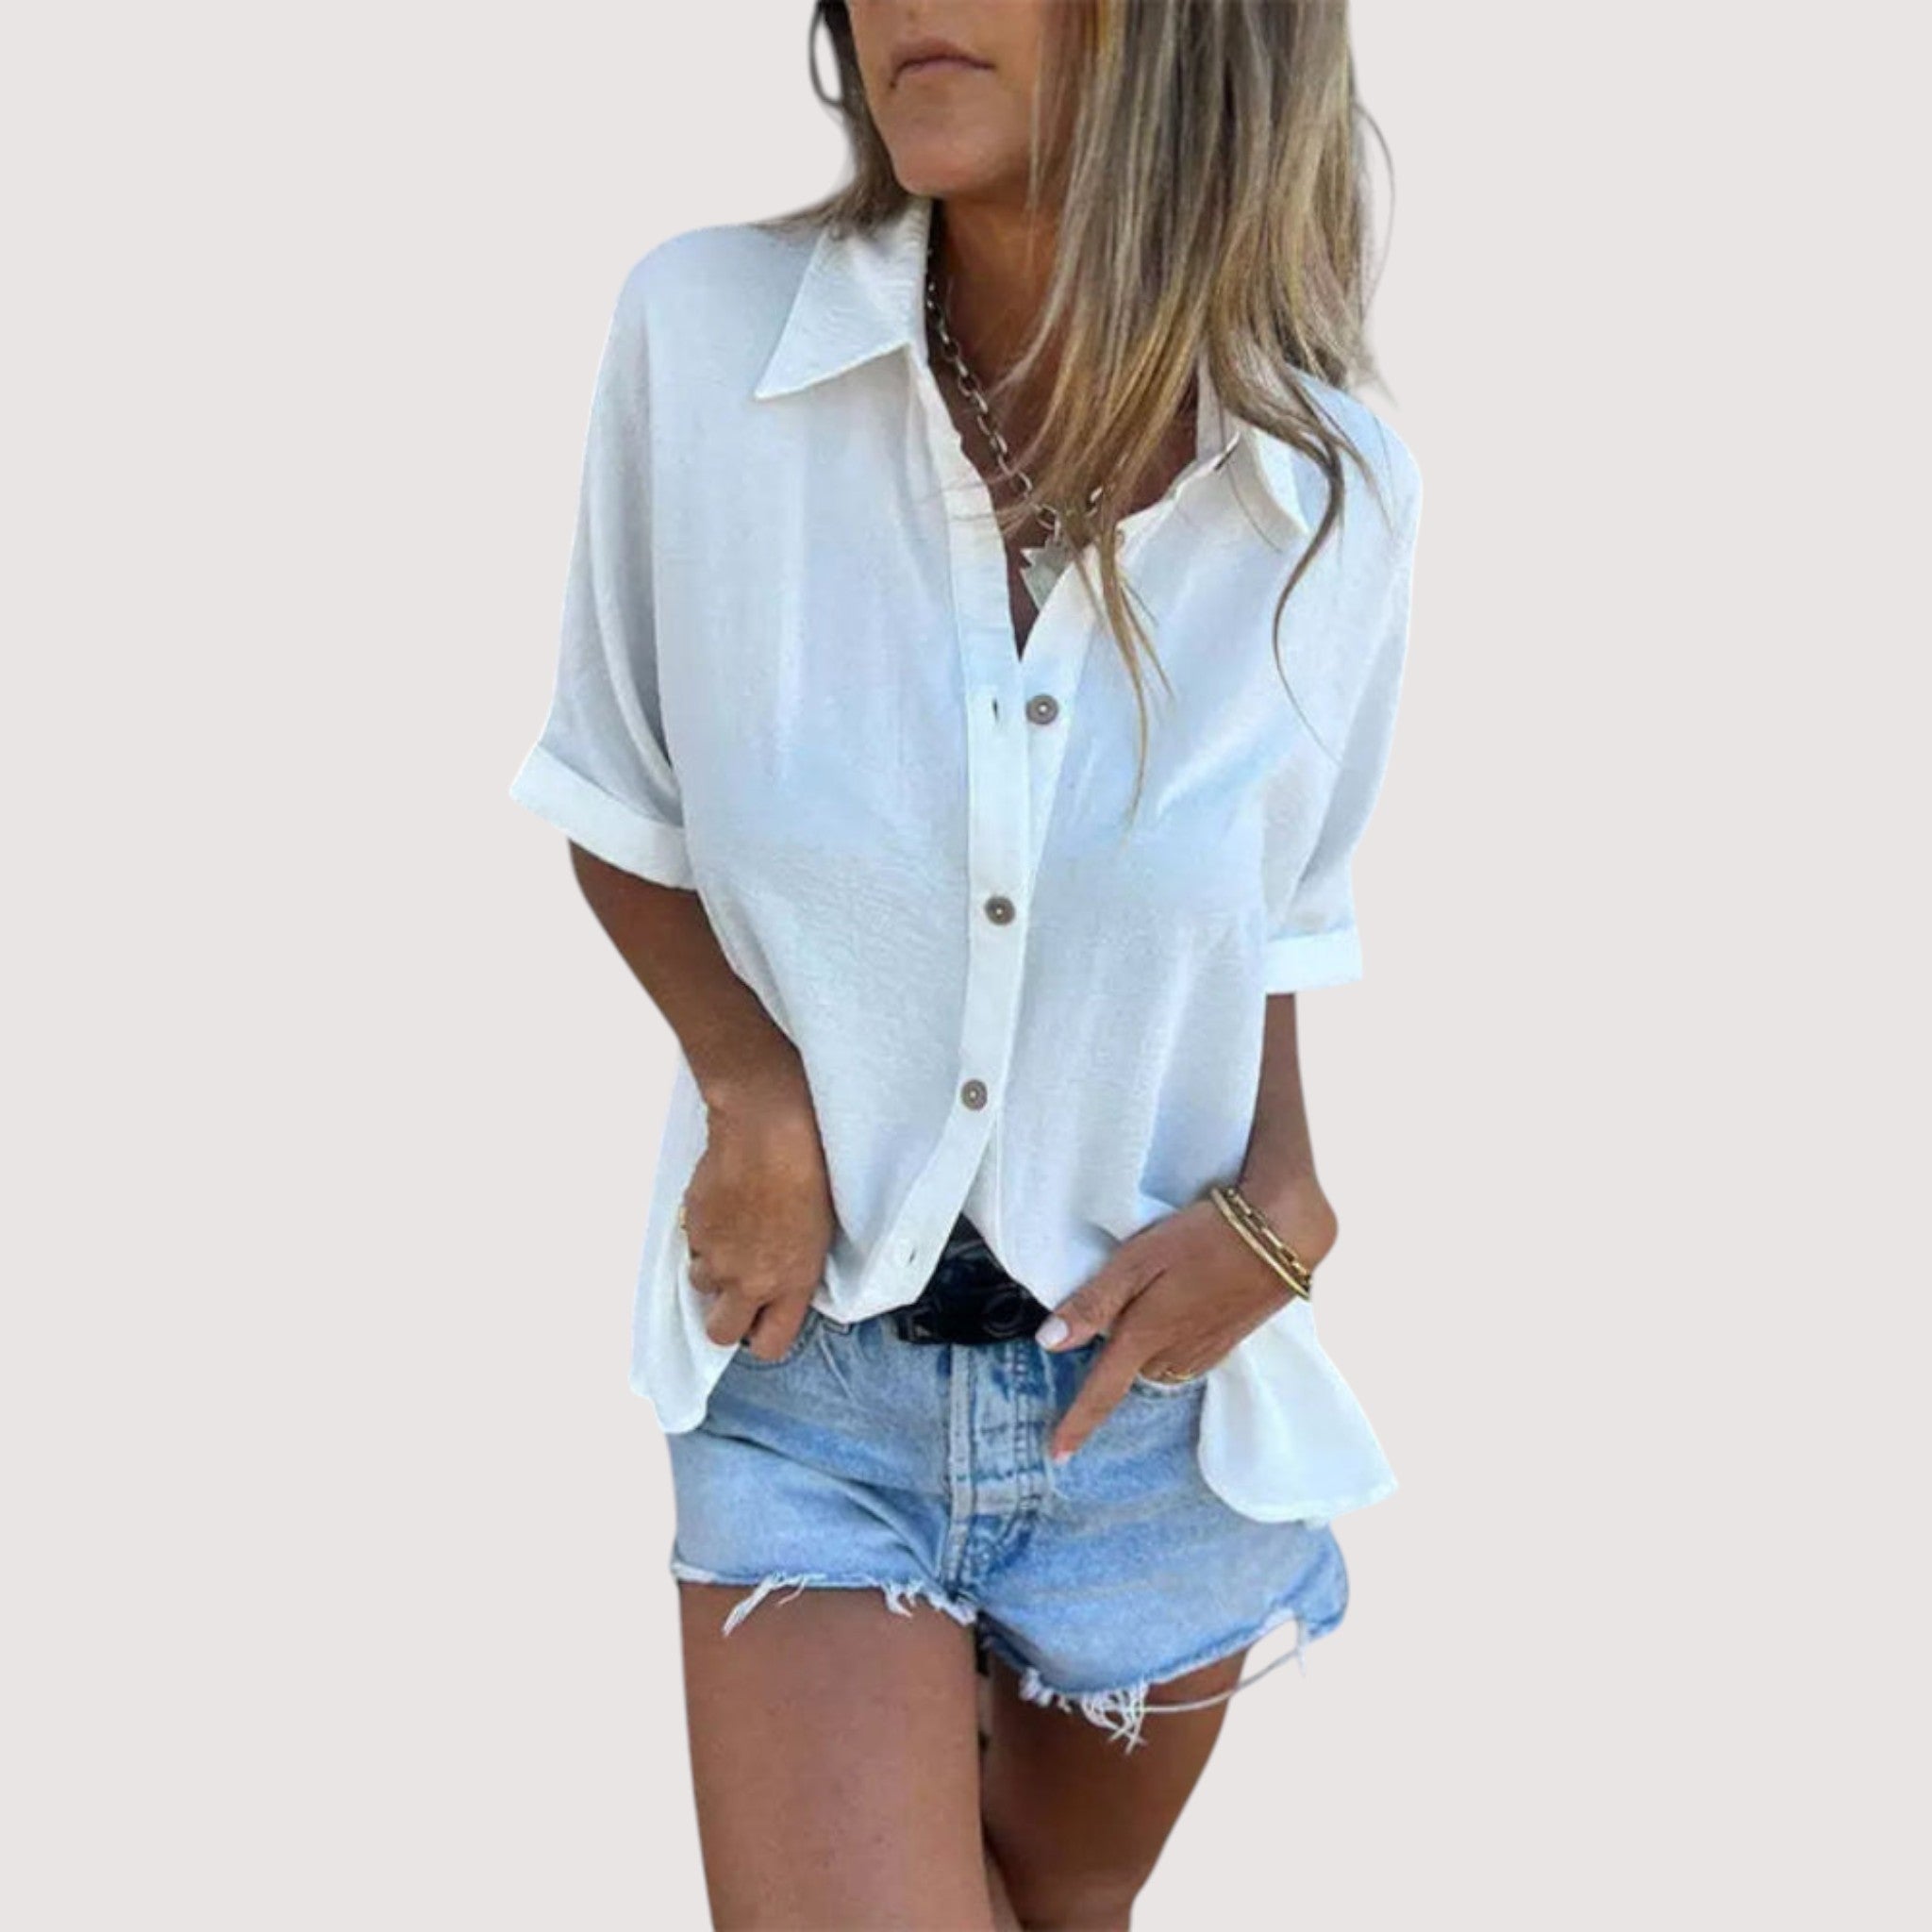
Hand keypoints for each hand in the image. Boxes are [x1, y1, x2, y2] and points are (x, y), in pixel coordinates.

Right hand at [682, 1060, 836, 1360]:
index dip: (764, 1336)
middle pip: (720, 1333)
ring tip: (735, 1236)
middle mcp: (748, 1280)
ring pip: (702, 1284)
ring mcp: (716, 1257)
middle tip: (737, 1294)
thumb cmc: (807, 1174)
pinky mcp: (693, 1228)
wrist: (768, 1134)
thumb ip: (794, 1273)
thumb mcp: (818, 1236)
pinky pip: (694, 1244)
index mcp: (790, 1284)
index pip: (769, 1346)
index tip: (765, 1323)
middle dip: (726, 1319)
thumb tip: (779, 1284)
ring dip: (714, 1269)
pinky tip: (726, 1207)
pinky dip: (705, 1234)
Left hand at [1039, 1182, 1337, 1462]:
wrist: (1279, 1237)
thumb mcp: (1136, 1260)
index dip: (1077, 1424)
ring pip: (1158, 1363)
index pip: (1101, 1392)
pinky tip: (1183, 1303)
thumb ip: (1093, 1302)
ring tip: (1157, 1294)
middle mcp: (1173, 1357)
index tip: (1058, 1455)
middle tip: (1126, 1299)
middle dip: (1119, 1351)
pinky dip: (1173, 1338)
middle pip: (1129, 1369)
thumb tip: (1049, 1342)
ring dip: (1148, 1343)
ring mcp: (1205, 1353)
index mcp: (1144, 1337)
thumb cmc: (1201, 1240)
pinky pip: (1185, 1355)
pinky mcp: (1227, 1343)